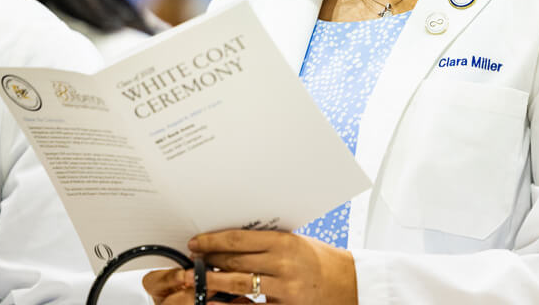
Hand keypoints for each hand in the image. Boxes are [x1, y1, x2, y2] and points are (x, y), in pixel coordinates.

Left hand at [141, 230, 357, 303]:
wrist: (346, 282)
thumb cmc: (320, 259)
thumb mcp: (295, 242)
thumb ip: (266, 243)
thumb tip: (231, 242)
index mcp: (284, 242)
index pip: (239, 239)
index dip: (212, 241)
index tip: (197, 243)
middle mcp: (283, 264)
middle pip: (234, 261)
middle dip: (208, 261)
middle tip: (192, 261)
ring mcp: (283, 288)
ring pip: (237, 284)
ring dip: (212, 282)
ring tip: (196, 280)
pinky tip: (215, 302)